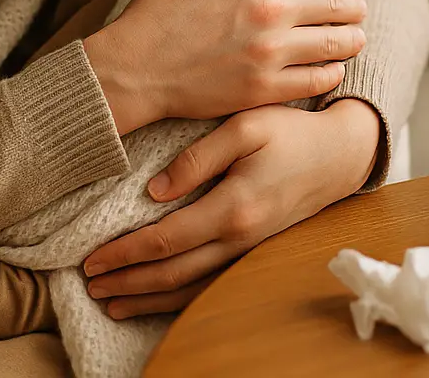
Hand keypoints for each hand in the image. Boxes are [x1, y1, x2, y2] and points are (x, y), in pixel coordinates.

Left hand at [81, 99, 381, 317]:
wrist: (340, 153)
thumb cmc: (291, 131)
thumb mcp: (245, 126)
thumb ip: (198, 156)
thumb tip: (155, 190)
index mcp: (233, 207)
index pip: (166, 240)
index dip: (125, 253)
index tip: (92, 259)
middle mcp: (240, 238)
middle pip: (172, 273)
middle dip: (128, 282)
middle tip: (88, 285)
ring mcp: (248, 249)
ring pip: (190, 288)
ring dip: (148, 298)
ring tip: (111, 302)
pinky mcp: (253, 250)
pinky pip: (210, 285)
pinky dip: (178, 299)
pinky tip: (156, 300)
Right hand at [85, 0, 367, 132]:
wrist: (134, 69)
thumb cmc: (156, 10)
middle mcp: (271, 8)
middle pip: (337, 2)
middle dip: (352, 4)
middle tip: (356, 8)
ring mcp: (271, 50)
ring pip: (337, 42)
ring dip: (352, 38)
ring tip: (354, 37)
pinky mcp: (266, 87)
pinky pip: (319, 79)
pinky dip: (332, 72)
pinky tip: (332, 68)